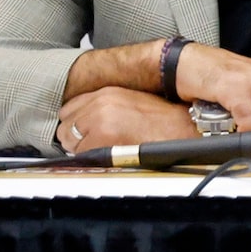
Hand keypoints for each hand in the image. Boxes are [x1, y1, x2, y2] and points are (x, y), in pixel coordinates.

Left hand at [58, 86, 195, 152]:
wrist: (185, 130)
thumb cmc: (166, 121)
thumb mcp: (132, 103)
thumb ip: (106, 107)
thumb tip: (86, 121)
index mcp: (106, 93)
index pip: (69, 108)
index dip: (76, 123)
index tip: (84, 130)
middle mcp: (99, 104)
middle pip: (66, 125)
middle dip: (76, 136)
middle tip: (93, 143)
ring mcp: (99, 120)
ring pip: (69, 140)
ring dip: (81, 148)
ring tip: (103, 149)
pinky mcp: (102, 138)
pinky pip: (81, 153)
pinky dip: (90, 158)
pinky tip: (108, 155)